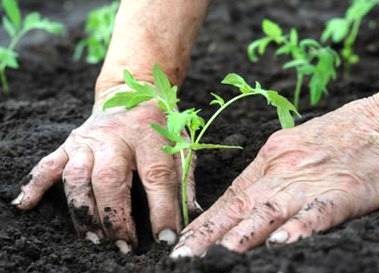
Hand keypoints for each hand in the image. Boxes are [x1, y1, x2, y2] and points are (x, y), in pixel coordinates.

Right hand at [11, 87, 196, 252]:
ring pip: (77, 177)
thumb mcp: (182, 143)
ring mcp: (89, 140)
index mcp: (150, 136)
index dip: (162, 210)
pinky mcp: (71, 142)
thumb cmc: (161, 123)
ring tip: (93, 239)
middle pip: (110, 179)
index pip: (157, 177)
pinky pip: (49, 164)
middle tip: (123, 245)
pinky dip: (36, 184)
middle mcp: (116, 137)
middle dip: (115, 217)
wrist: (133, 90)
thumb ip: (185, 178)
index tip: (165, 238)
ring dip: (83, 211)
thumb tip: (191, 215)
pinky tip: (26, 204)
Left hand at [170, 73, 378, 256]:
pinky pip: (317, 212)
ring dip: (242, 235)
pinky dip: (298, 228)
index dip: (206, 221)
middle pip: (240, 206)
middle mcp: (284, 170)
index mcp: (271, 158)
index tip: (185, 239)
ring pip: (270, 211)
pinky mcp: (344, 191)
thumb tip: (245, 199)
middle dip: (209, 234)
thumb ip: (270, 172)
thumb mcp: (294, 146)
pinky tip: (280, 243)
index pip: (231, 196)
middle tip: (184, 254)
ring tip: (217, 254)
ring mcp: (312, 180)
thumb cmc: (339, 133)